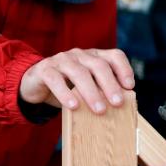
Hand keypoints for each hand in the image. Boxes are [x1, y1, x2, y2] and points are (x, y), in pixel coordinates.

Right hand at [19, 48, 134, 112]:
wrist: (34, 84)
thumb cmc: (67, 88)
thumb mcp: (86, 88)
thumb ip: (101, 92)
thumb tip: (122, 108)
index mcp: (94, 57)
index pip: (114, 56)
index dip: (124, 69)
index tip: (130, 86)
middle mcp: (80, 55)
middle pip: (99, 65)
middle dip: (110, 85)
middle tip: (118, 103)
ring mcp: (62, 60)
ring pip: (79, 72)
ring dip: (91, 92)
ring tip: (99, 110)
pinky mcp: (45, 69)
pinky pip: (56, 80)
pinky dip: (65, 93)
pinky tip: (73, 106)